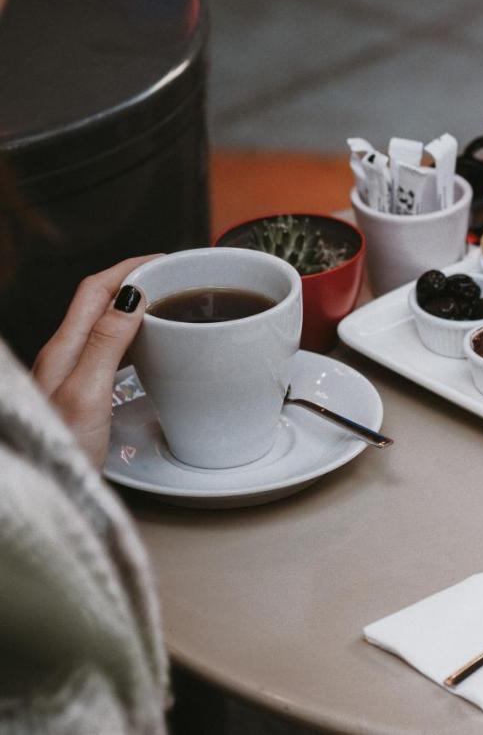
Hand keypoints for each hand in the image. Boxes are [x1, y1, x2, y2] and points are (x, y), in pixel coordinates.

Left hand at [32, 256, 159, 466]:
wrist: (45, 486)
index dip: (129, 267)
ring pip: (105, 325)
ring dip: (135, 308)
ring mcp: (72, 374)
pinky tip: (150, 349)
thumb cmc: (60, 448)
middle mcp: (65, 356)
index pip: (96, 289)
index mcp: (65, 348)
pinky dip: (134, 338)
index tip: (165, 259)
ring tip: (167, 305)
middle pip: (100, 302)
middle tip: (173, 278)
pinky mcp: (83, 393)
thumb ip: (108, 342)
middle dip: (136, 281)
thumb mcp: (87, 391)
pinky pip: (109, 350)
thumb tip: (132, 295)